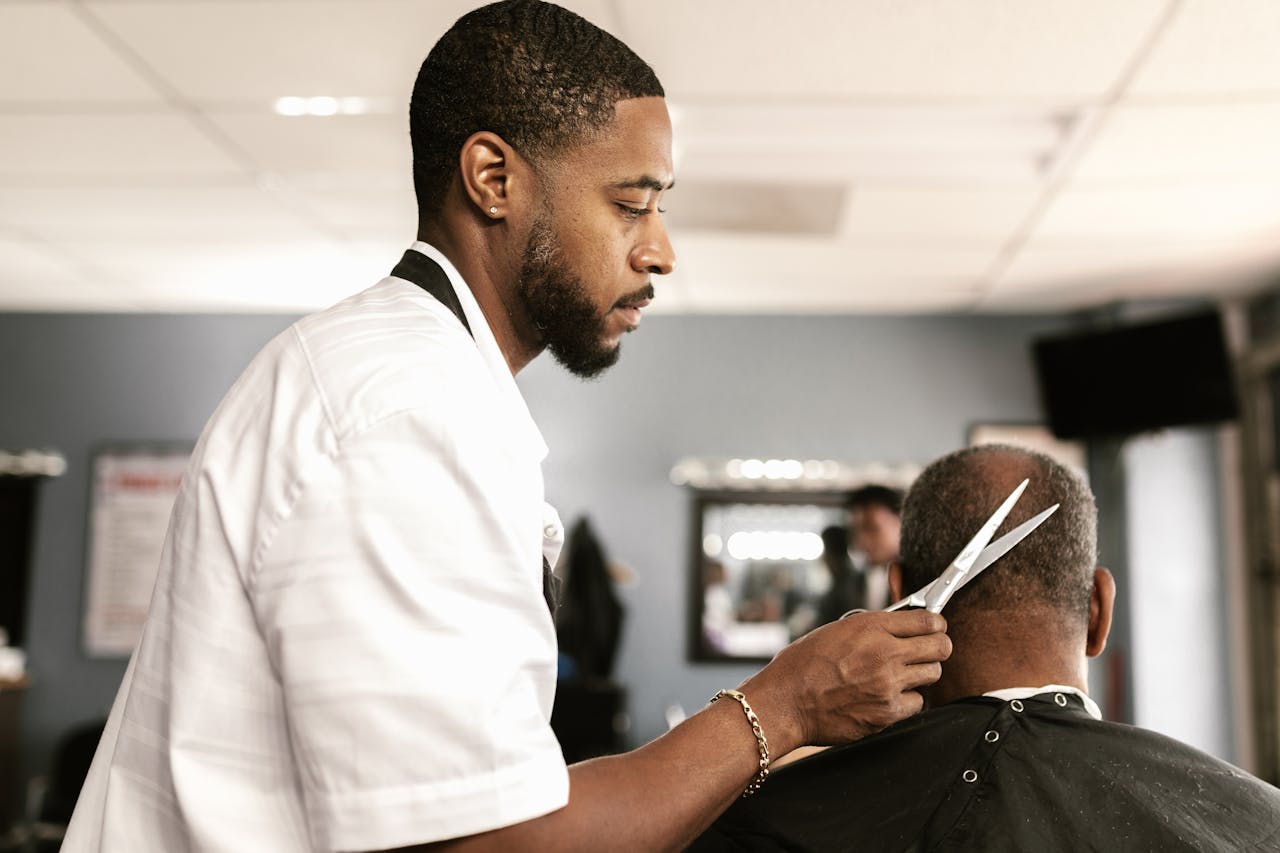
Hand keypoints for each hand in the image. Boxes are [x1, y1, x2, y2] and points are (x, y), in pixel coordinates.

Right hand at [739, 610, 949, 751]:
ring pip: (932, 674)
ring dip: (921, 673)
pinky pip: (917, 702)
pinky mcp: (888, 713)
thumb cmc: (803, 665)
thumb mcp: (837, 630)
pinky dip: (906, 699)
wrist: (786, 702)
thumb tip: (902, 628)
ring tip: (902, 674)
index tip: (934, 628)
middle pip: (941, 647)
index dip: (935, 624)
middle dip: (938, 646)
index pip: (928, 620)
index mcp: (870, 627)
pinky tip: (887, 695)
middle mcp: (884, 653)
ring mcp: (889, 685)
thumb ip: (873, 629)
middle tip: (928, 650)